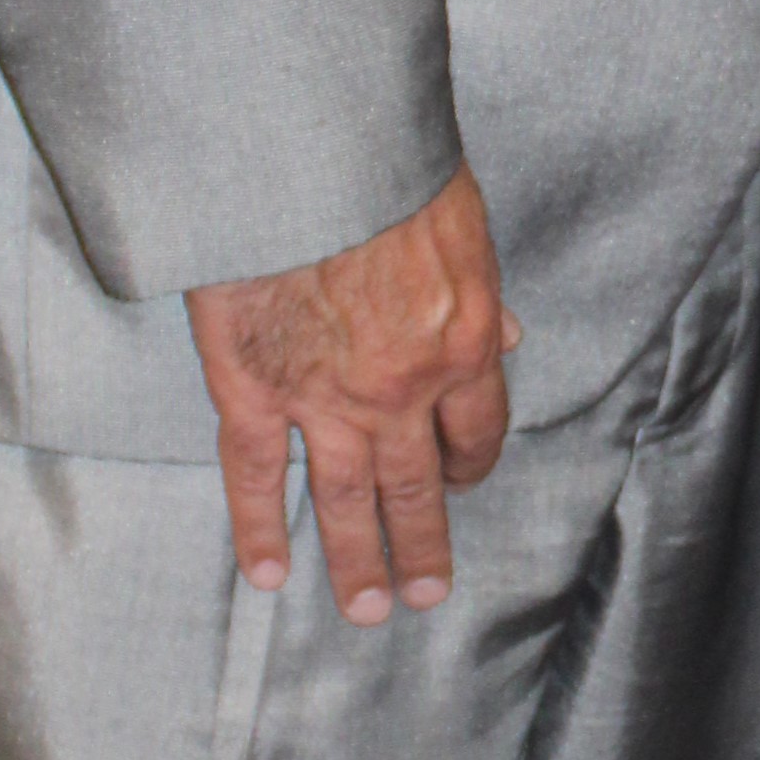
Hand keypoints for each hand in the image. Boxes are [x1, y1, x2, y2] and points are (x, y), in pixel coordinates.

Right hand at [186, 170, 520, 620]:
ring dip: (358, 560)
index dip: (467, 461)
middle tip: (425, 592)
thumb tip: (506, 340)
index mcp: (460, 345)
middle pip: (416, 486)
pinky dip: (260, 527)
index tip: (457, 479)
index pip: (475, 430)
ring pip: (345, 499)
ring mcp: (324, 397)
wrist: (303, 148)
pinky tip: (268, 572)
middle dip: (423, 544)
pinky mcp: (252, 387)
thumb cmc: (385, 165)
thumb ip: (480, 292)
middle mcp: (399, 391)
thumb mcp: (462, 220)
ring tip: (367, 610)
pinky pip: (256, 474)